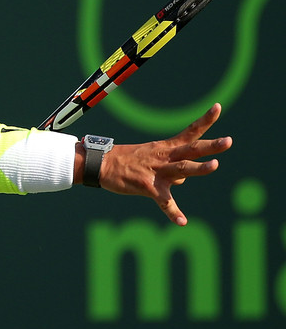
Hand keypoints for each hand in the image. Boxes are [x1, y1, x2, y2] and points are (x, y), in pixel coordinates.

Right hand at [99, 103, 231, 225]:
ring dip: (199, 168)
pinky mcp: (147, 187)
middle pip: (191, 150)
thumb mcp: (150, 157)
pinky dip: (173, 212)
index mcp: (165, 148)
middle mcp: (164, 157)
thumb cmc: (126, 160)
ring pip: (182, 169)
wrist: (100, 164)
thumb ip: (171, 167)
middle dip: (210, 146)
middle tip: (228, 141)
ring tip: (215, 165)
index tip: (218, 107)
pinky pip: (163, 201)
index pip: (189, 132)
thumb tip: (183, 179)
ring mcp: (156, 172)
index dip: (205, 120)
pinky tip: (182, 221)